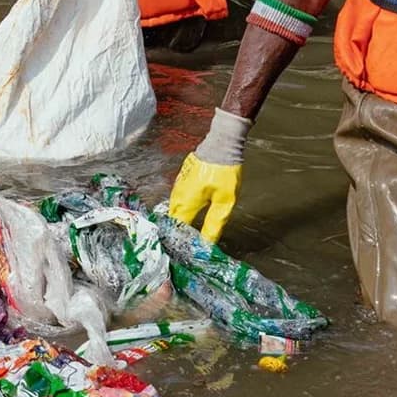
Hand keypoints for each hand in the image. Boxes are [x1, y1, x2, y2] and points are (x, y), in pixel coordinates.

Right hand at [168, 110, 248, 243]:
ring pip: (173, 207)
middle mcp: (177, 195)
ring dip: (177, 220)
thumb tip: (206, 244)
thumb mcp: (224, 202)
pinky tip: (189, 212)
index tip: (180, 253)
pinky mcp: (182, 177)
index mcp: (186, 203)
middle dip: (175, 233)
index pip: (176, 229)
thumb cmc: (225, 172)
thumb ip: (214, 224)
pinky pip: (177, 197)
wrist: (222, 143)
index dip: (177, 242)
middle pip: (172, 219)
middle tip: (182, 246)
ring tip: (184, 233)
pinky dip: (180, 207)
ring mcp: (178, 184)